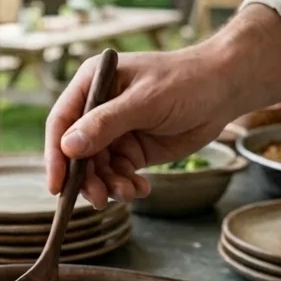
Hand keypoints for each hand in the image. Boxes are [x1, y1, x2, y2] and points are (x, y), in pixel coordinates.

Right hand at [44, 6, 280, 208]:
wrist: (224, 90)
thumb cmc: (186, 82)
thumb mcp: (145, 102)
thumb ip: (106, 124)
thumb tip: (69, 147)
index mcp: (93, 84)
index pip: (62, 122)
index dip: (56, 155)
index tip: (56, 185)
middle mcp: (98, 109)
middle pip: (78, 152)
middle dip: (87, 178)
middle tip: (98, 199)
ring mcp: (116, 131)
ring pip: (98, 168)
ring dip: (108, 185)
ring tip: (127, 193)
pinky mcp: (133, 149)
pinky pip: (119, 174)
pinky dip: (126, 185)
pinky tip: (140, 189)